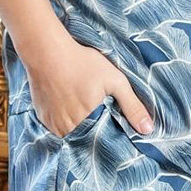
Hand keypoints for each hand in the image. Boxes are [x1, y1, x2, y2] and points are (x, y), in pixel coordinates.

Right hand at [23, 32, 153, 138]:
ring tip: (80, 101)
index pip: (102, 139)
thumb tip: (148, 130)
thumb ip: (132, 106)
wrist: (47, 51)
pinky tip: (67, 101)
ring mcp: (52, 125)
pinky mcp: (42, 118)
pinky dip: (64, 118)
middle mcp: (66, 130)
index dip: (108, 131)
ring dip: (78, 123)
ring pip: (71, 132)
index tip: (111, 119)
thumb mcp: (114, 81)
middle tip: (93, 104)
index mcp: (86, 124)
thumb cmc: (82, 63)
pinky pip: (57, 125)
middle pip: (86, 137)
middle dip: (93, 127)